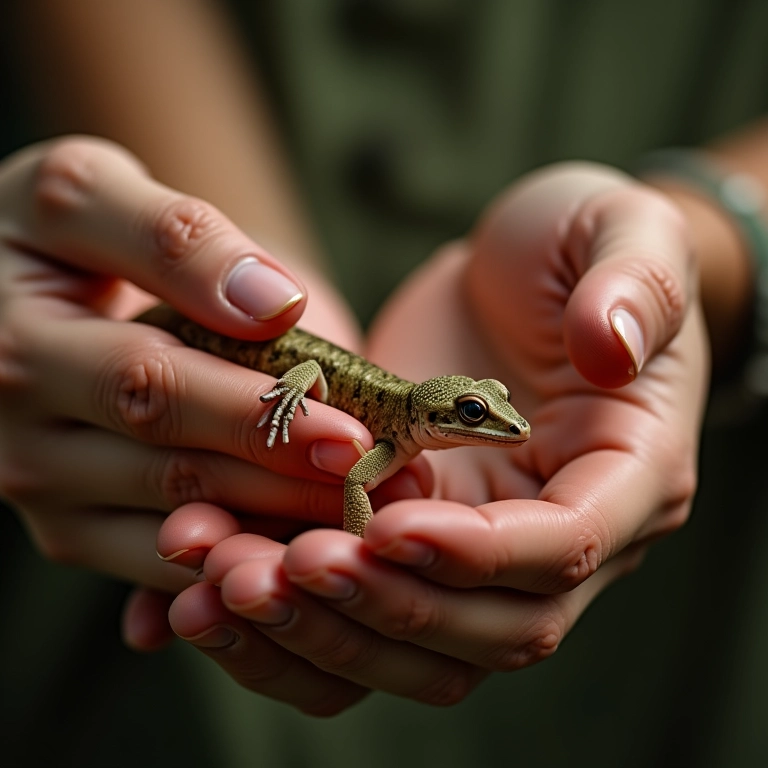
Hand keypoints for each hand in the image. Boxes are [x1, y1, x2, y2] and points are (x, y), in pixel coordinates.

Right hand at [0, 137, 394, 627]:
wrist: (22, 281)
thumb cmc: (60, 233)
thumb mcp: (92, 195)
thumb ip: (175, 239)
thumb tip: (271, 304)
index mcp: (21, 352)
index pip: (152, 390)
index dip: (252, 417)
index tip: (348, 435)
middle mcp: (22, 443)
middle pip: (172, 476)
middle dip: (282, 487)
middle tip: (376, 494)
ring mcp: (50, 499)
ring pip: (174, 539)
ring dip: (271, 541)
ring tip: (362, 530)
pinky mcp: (77, 531)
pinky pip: (162, 569)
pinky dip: (234, 568)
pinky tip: (305, 559)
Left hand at [161, 162, 706, 711]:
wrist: (523, 276)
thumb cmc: (580, 249)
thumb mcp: (620, 234)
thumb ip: (634, 286)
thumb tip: (612, 349)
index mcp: (629, 475)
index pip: (565, 549)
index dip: (479, 554)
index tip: (387, 523)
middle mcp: (563, 534)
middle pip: (492, 628)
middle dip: (386, 609)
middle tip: (277, 568)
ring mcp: (489, 545)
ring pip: (421, 642)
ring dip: (323, 629)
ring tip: (218, 579)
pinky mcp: (421, 534)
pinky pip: (368, 605)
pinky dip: (294, 616)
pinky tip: (204, 592)